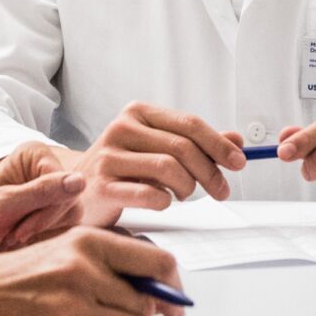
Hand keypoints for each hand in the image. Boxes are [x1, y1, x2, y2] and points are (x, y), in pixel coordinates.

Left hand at [0, 143, 88, 254]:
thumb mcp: (4, 204)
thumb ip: (42, 192)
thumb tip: (81, 181)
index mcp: (35, 155)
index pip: (65, 183)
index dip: (48, 210)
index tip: (19, 230)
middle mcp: (47, 168)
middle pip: (72, 199)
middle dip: (44, 222)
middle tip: (14, 235)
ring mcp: (51, 189)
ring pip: (72, 214)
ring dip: (44, 231)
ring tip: (14, 236)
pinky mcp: (52, 209)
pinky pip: (67, 225)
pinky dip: (46, 236)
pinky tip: (23, 239)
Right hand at [0, 229, 187, 315]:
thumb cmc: (12, 278)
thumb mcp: (61, 247)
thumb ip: (107, 258)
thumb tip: (155, 285)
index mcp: (87, 241)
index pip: (157, 262)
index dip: (173, 286)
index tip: (174, 303)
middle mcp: (84, 272)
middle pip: (148, 305)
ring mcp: (74, 308)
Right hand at [73, 102, 244, 225]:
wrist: (77, 192)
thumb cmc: (123, 170)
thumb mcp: (159, 150)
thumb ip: (197, 144)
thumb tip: (237, 140)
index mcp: (137, 113)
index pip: (189, 123)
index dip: (219, 144)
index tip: (239, 162)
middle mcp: (121, 128)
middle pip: (182, 147)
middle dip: (210, 172)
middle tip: (221, 190)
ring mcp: (108, 156)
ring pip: (169, 169)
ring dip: (188, 187)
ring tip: (184, 195)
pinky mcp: (101, 186)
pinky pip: (149, 194)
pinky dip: (165, 201)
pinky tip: (164, 202)